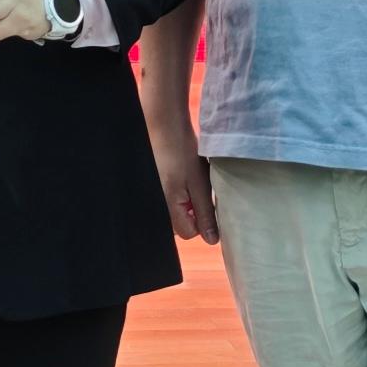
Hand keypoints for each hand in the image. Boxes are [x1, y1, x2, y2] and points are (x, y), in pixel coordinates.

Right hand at [149, 121, 218, 243]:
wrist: (164, 125)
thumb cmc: (182, 153)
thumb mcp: (200, 184)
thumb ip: (205, 214)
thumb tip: (212, 241)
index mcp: (169, 208)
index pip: (190, 233)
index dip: (203, 220)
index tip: (207, 200)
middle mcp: (157, 206)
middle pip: (181, 223)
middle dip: (194, 211)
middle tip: (199, 187)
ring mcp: (154, 196)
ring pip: (176, 210)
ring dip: (186, 200)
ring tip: (190, 178)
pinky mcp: (154, 186)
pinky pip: (169, 198)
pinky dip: (179, 190)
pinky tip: (181, 173)